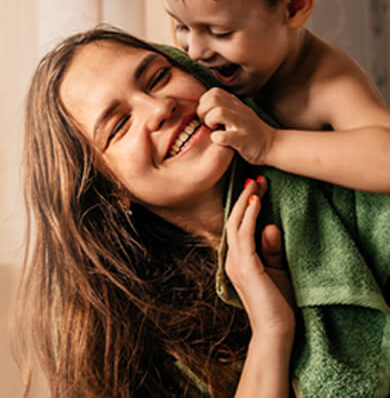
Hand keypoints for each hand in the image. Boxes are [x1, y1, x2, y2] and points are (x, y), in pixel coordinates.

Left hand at [196, 88, 275, 164]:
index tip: (206, 114)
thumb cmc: (251, 132)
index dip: (204, 102)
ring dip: (209, 121)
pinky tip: (218, 140)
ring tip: (213, 129)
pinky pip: (224, 136)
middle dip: (203, 111)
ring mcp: (241, 124)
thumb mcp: (239, 113)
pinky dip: (217, 138)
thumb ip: (225, 106)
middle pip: (213, 98)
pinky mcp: (242, 139)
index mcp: (235, 104)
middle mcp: (238, 110)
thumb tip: (205, 104)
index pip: (213, 92)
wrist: (272, 145)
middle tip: (206, 123)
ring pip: (218, 112)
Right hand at [224, 177, 294, 338]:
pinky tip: (256, 202)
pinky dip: (249, 216)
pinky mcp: (246, 266)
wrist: (276, 331)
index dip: (245, 205)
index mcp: (238, 260)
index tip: (256, 188)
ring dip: (246, 201)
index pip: (238, 226)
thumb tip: (269, 225)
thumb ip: (271, 249)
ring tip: (255, 182)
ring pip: (236, 223)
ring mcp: (236, 262)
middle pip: (234, 220)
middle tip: (255, 178)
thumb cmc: (277, 303)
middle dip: (244, 197)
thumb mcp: (276, 270)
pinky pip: (245, 234)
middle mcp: (232, 259)